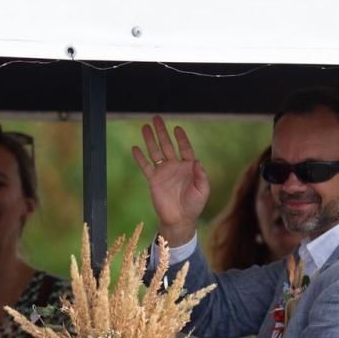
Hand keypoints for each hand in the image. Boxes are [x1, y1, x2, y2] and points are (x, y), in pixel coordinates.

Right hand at [131, 116, 210, 243]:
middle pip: (167, 145)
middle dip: (162, 132)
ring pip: (155, 152)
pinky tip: (135, 147)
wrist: (180, 219)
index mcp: (188, 167)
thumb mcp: (203, 190)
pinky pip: (145, 166)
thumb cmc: (194, 205)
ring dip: (150, 139)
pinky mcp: (153, 180)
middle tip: (156, 118)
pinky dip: (140, 158)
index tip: (177, 128)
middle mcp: (175, 166)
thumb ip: (201, 175)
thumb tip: (196, 161)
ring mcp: (163, 172)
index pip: (184, 148)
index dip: (181, 138)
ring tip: (145, 127)